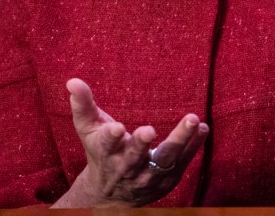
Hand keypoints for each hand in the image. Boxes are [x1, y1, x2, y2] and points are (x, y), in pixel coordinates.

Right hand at [59, 78, 208, 207]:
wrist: (111, 194)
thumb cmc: (100, 152)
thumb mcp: (89, 129)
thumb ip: (82, 105)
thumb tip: (72, 80)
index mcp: (106, 152)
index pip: (107, 144)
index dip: (111, 137)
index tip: (116, 128)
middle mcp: (126, 167)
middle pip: (135, 156)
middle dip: (141, 144)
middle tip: (150, 130)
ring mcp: (149, 176)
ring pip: (165, 160)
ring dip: (180, 141)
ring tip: (194, 120)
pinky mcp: (167, 179)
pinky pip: (183, 162)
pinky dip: (194, 146)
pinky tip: (203, 129)